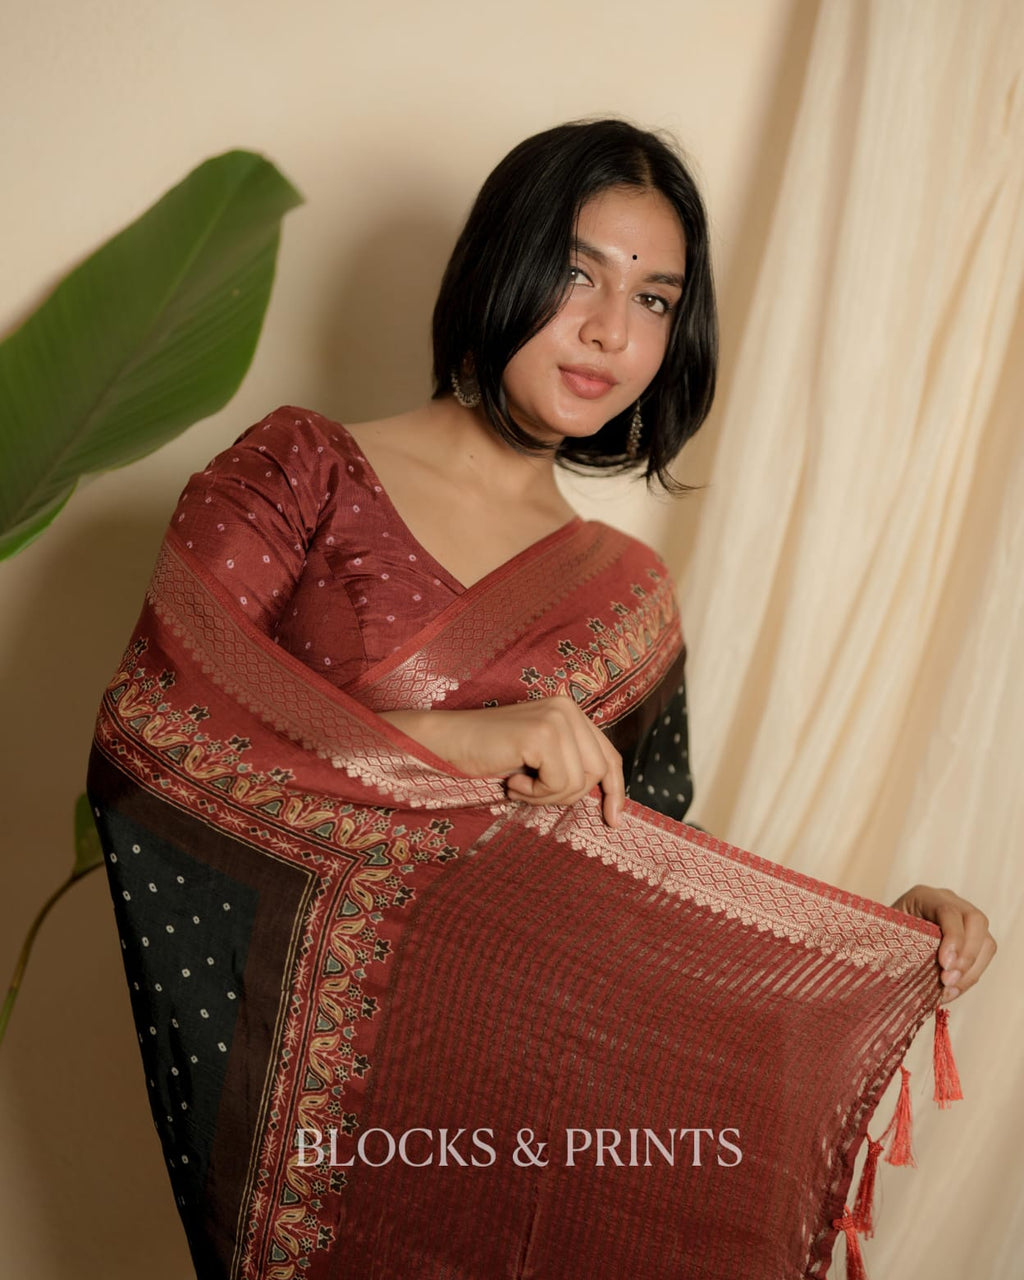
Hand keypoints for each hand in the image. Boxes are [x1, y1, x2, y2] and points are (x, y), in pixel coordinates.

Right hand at [380, 697, 625, 827]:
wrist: (447, 744)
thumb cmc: (490, 756)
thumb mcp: (539, 759)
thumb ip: (570, 765)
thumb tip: (609, 801)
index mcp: (570, 711)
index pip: (608, 755)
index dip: (615, 790)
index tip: (613, 820)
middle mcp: (568, 707)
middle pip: (598, 772)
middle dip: (567, 794)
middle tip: (531, 791)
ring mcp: (556, 718)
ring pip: (580, 781)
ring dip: (547, 795)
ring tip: (518, 784)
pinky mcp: (542, 733)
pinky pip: (559, 782)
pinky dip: (536, 793)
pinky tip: (512, 782)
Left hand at [890, 885, 995, 1001]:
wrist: (884, 937)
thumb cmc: (882, 935)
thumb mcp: (886, 933)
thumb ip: (897, 944)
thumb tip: (909, 976)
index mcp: (925, 896)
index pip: (949, 911)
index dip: (953, 938)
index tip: (945, 965)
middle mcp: (949, 902)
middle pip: (976, 921)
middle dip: (966, 955)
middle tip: (947, 981)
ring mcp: (963, 919)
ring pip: (986, 942)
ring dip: (970, 971)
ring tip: (948, 991)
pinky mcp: (971, 938)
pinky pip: (983, 957)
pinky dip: (969, 977)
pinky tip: (951, 991)